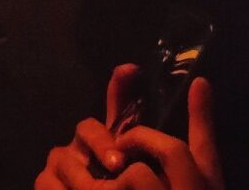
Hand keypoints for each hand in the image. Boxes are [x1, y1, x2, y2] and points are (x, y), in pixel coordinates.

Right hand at [35, 64, 221, 189]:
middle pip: (88, 127)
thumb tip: (202, 83)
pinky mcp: (47, 182)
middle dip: (101, 142)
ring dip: (83, 174)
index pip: (118, 108)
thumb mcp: (176, 171)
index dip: (122, 86)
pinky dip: (61, 189)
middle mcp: (90, 150)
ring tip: (101, 189)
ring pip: (63, 154)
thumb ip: (193, 134)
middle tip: (118, 162)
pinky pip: (46, 180)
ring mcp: (66, 165)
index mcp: (119, 144)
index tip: (132, 70)